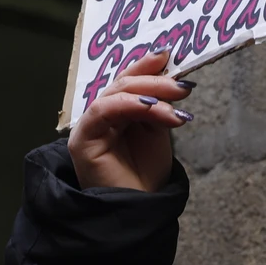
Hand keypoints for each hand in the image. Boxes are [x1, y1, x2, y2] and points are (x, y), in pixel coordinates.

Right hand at [68, 50, 191, 191]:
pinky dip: (129, 104)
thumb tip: (169, 78)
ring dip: (149, 93)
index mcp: (117, 113)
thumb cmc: (145, 176)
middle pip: (124, 84)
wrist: (139, 209)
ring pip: (116, 94)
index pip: (129, 82)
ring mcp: (89, 126)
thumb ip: (157, 107)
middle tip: (183, 86)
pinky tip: (153, 108)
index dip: (146, 67)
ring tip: (176, 103)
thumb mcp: (157, 132)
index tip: (169, 55)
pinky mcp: (82, 138)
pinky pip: (103, 110)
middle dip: (156, 81)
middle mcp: (101, 116)